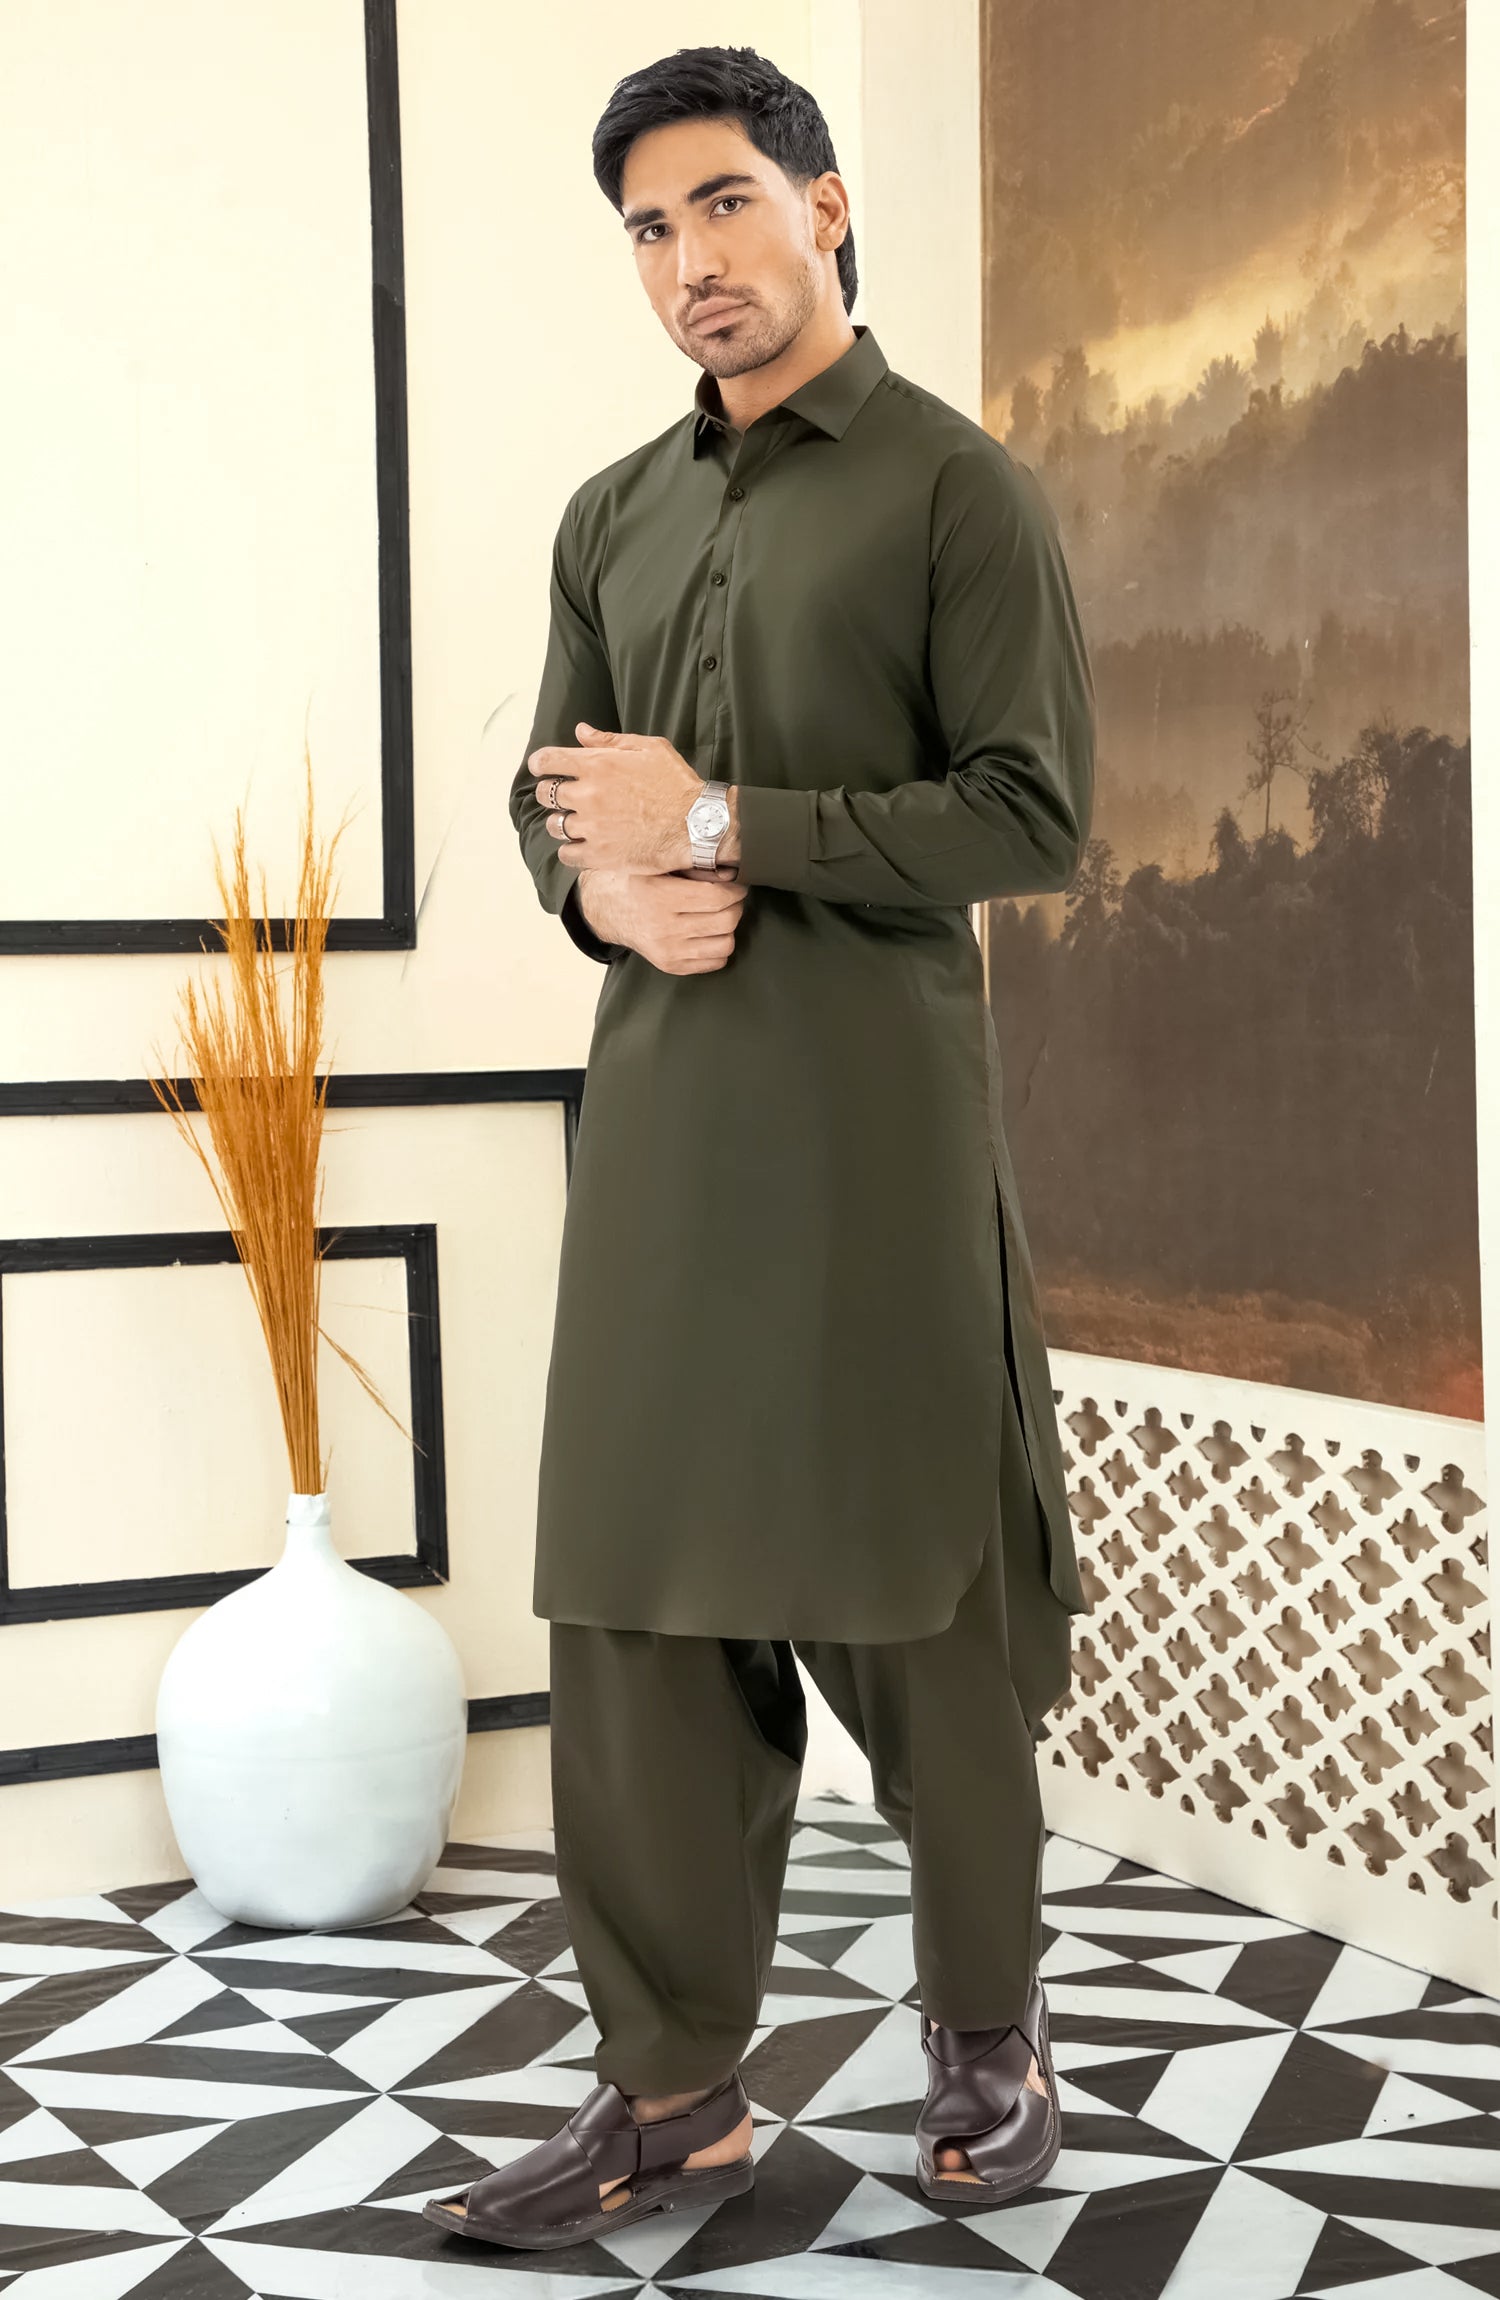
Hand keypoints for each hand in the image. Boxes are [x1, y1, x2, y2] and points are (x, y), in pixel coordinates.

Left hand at [529, 722, 700, 872]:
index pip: (547, 760)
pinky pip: (566, 854)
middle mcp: (587, 795)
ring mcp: (591, 827)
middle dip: (549, 794)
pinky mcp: (599, 855)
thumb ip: (610, 740)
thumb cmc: (676, 784)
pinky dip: (570, 850)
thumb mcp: (649, 748)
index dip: (539, 764)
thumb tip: (581, 731)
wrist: (697, 824)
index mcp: (596, 764)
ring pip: (554, 825)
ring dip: (560, 823)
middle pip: (545, 794)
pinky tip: (582, 846)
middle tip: (563, 798)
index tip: (542, 768)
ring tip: (575, 824)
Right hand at [578, 866, 745, 975]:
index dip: (735, 890)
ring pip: (725, 944)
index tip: (736, 885)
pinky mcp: (670, 965)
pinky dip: (719, 947)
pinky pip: (715, 962)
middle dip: (735, 906)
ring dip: (728, 928)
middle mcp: (664, 928)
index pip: (716, 897)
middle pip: (726, 921)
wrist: (605, 910)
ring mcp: (668, 951)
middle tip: (730, 898)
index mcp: (660, 897)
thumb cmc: (634, 882)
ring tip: (719, 915)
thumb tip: (731, 871)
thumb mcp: (656, 864)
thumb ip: (691, 865)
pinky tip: (708, 933)